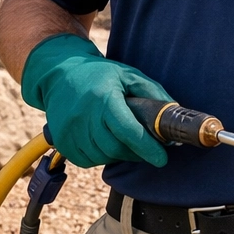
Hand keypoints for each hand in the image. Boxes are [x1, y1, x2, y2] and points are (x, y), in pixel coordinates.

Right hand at [20, 33, 172, 168]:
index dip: (147, 148)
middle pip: (116, 148)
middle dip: (136, 152)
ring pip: (102, 157)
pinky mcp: (62, 141)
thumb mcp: (129, 75)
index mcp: (104, 99)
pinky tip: (105, 143)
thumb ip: (153, 93)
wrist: (60, 73)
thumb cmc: (100, 74)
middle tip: (147, 148)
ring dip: (119, 155)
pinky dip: (100, 157)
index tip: (162, 158)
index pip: (128, 131)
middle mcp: (84, 117)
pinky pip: (87, 160)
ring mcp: (70, 131)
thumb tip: (173, 115)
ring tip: (124, 141)